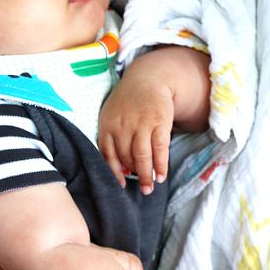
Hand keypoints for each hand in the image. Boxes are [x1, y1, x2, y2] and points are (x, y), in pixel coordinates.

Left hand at [99, 62, 175, 192]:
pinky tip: (162, 175)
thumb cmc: (128, 103)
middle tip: (143, 190)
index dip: (114, 172)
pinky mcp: (159, 121)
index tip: (121, 185)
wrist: (148, 79)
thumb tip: (122, 170)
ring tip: (151, 188)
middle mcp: (123, 125)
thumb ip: (112, 139)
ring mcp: (142, 123)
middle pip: (126, 157)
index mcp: (107, 124)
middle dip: (134, 175)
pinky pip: (160, 148)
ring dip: (147, 175)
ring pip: (142, 156)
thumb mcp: (112, 115)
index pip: (108, 154)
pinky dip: (161, 164)